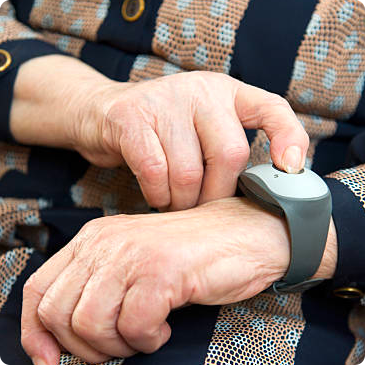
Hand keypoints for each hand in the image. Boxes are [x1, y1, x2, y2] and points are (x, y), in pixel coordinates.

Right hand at [12, 56, 308, 210]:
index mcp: (225, 93)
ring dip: (184, 201)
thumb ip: (227, 149)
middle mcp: (199, 91)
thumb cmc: (162, 132)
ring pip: (189, 171)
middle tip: (204, 208)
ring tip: (177, 203)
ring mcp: (164, 102)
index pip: (271, 108)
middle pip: (229, 155)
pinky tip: (157, 196)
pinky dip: (158, 195)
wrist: (102, 112)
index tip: (291, 170)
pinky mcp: (131, 118)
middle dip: (217, 194)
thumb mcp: (201, 127)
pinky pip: (155, 172)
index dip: (290, 137)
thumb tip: (257, 193)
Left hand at [21, 198, 336, 364]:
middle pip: (59, 314)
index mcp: (95, 239)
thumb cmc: (189, 253)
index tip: (51, 357)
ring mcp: (133, 255)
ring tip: (145, 330)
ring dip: (119, 344)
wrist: (241, 232)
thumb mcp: (132, 262)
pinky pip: (135, 327)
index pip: (39, 289)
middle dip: (85, 347)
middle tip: (118, 343)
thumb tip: (65, 335)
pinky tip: (164, 324)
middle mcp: (107, 243)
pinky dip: (148, 339)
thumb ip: (98, 288)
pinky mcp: (161, 271)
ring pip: (91, 325)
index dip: (36, 332)